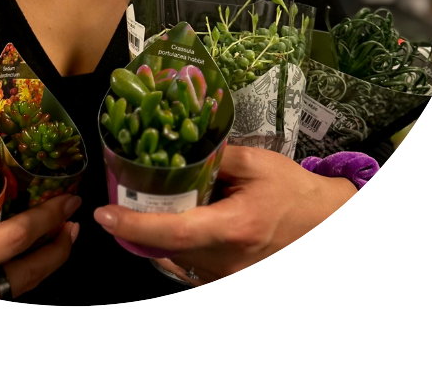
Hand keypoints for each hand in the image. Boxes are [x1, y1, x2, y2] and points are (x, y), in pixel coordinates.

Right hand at [0, 194, 80, 297]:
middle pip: (32, 272)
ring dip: (46, 263)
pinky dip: (21, 276)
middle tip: (73, 220)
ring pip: (23, 290)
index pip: (17, 237)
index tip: (68, 199)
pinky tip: (28, 260)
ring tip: (59, 238)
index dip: (48, 217)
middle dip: (60, 245)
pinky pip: (4, 298)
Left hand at [93, 146, 356, 284]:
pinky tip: (173, 221)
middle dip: (137, 225)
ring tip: (145, 204)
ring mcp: (227, 278)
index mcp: (235, 228)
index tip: (106, 214)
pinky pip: (187, 267)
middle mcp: (227, 261)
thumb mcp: (255, 163)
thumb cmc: (292, 191)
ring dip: (155, 235)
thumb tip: (172, 148)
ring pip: (174, 260)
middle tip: (119, 197)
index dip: (135, 224)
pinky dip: (173, 246)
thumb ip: (213, 158)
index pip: (175, 232)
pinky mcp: (227, 282)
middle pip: (166, 248)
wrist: (326, 224)